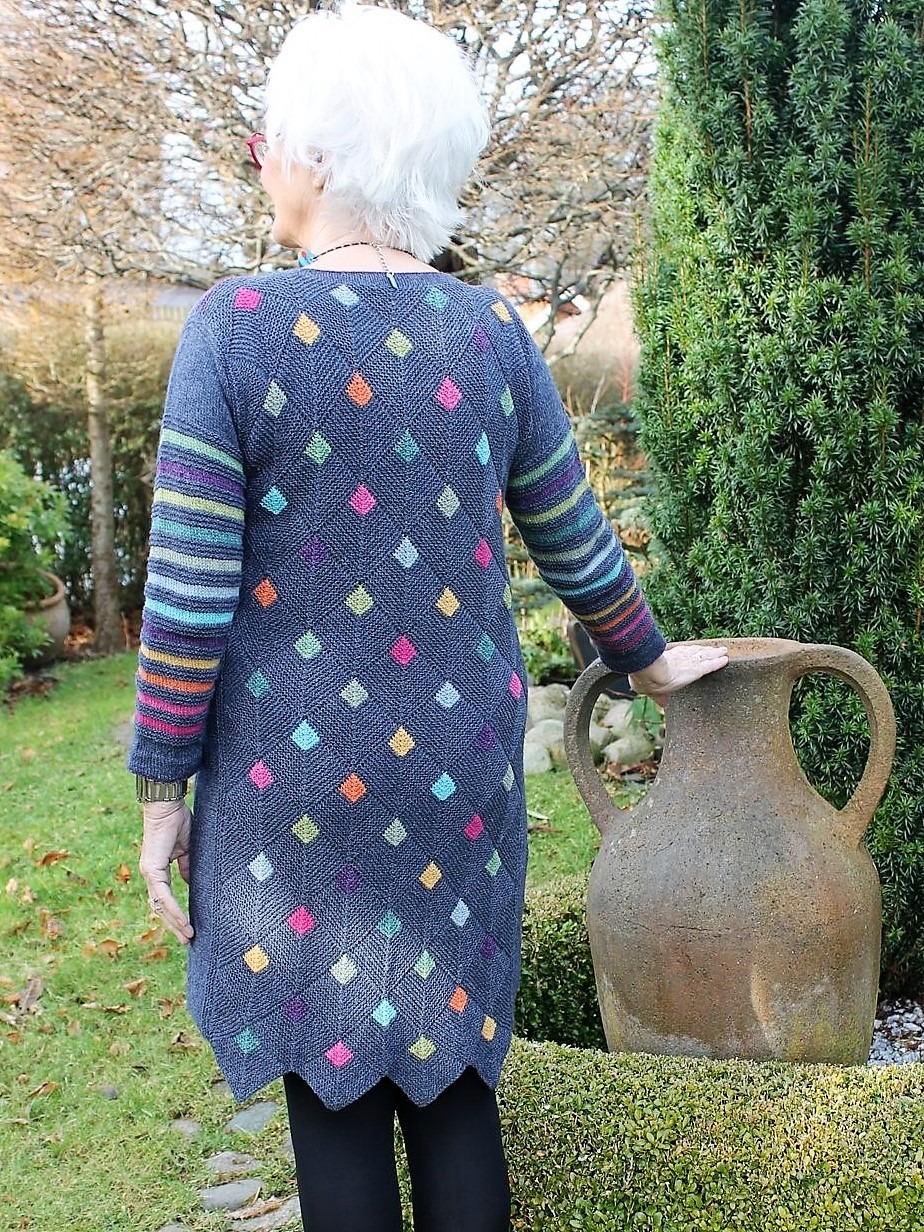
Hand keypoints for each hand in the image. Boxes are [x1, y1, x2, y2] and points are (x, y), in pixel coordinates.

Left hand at [139, 799, 194, 944]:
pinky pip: (163, 895)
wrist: (167, 804)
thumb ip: (187, 867)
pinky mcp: (152, 869)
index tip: (188, 927)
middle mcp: (150, 874)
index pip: (163, 899)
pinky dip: (173, 909)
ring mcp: (149, 873)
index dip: (175, 914)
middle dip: (174, 926)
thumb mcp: (187, 849)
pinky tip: (183, 920)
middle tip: (188, 940)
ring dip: (174, 923)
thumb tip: (191, 883)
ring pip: (160, 906)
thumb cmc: (177, 820)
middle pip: (159, 908)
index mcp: (157, 870)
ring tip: (188, 935)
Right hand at [629, 643, 728, 706]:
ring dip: (714, 653)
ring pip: (704, 656)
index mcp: (666, 661)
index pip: (680, 654)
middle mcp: (679, 659)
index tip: (694, 651)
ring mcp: (689, 663)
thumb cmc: (645, 679)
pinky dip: (718, 662)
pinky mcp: (697, 669)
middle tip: (713, 649)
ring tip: (722, 651)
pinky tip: (725, 659)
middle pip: (695, 652)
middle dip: (704, 651)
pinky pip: (710, 665)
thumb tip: (662, 705)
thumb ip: (660, 697)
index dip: (688, 652)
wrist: (649, 674)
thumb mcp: (651, 690)